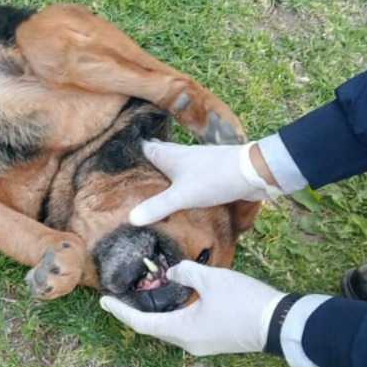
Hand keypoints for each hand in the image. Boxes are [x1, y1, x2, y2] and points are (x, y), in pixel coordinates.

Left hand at [100, 260, 286, 355]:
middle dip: (136, 311)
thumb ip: (186, 272)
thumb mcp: (211, 278)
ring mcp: (202, 344)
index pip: (141, 323)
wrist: (277, 322)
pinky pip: (184, 327)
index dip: (121, 312)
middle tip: (121, 294)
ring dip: (155, 312)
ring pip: (169, 328)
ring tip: (144, 293)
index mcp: (182, 330)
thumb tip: (174, 273)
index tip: (103, 301)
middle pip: (153, 327)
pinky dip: (172, 314)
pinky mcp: (213, 339)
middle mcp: (188, 342)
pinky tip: (173, 299)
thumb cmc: (243, 301)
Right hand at [128, 139, 282, 225]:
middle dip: (147, 160)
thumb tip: (131, 218)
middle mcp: (180, 153)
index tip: (115, 156)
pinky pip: (187, 172)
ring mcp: (196, 161)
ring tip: (152, 180)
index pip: (145, 148)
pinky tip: (179, 188)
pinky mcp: (209, 170)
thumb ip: (157, 207)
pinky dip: (179, 178)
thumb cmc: (213, 179)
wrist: (251, 172)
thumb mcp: (181, 196)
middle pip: (159, 153)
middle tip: (132, 171)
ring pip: (174, 162)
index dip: (132, 151)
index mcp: (169, 155)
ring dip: (164, 169)